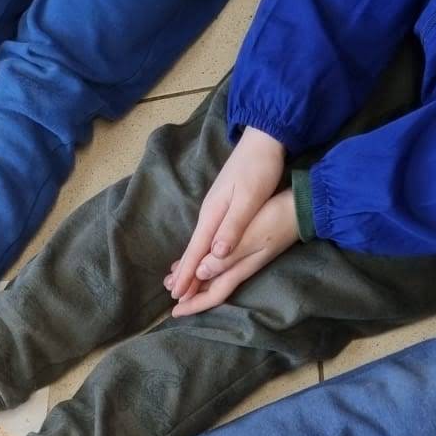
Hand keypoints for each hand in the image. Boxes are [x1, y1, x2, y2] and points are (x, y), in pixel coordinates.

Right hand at [168, 128, 287, 308]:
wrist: (263, 139)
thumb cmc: (258, 169)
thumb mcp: (249, 199)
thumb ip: (232, 227)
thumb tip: (216, 255)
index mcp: (213, 215)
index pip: (196, 252)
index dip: (187, 275)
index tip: (176, 295)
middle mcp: (209, 214)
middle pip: (194, 250)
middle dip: (183, 273)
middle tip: (173, 296)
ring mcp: (214, 209)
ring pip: (199, 244)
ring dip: (190, 264)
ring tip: (180, 280)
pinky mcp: (222, 205)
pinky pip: (206, 236)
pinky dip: (200, 251)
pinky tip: (200, 254)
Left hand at [169, 191, 298, 316]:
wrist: (304, 206)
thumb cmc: (275, 220)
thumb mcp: (249, 239)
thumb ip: (225, 258)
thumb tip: (199, 273)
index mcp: (240, 268)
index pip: (214, 294)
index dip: (194, 305)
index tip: (174, 311)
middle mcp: (242, 267)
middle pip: (212, 287)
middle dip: (191, 291)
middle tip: (169, 288)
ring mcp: (247, 257)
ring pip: (216, 274)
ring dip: (195, 277)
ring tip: (176, 275)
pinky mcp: (250, 246)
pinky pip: (222, 262)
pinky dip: (206, 263)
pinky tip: (200, 258)